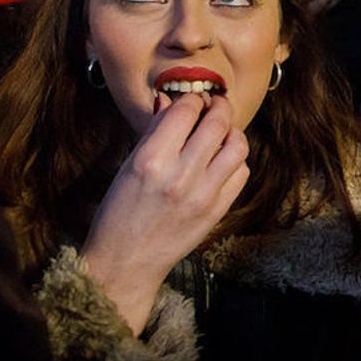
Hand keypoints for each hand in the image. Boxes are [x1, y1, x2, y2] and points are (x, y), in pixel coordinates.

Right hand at [81, 93, 249, 335]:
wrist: (126, 262)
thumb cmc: (119, 211)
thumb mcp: (128, 166)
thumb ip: (153, 132)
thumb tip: (169, 100)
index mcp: (151, 160)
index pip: (185, 111)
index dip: (192, 98)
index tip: (193, 98)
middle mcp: (181, 175)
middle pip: (217, 123)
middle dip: (219, 106)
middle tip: (215, 103)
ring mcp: (204, 194)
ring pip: (238, 146)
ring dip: (233, 132)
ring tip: (222, 130)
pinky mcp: (218, 210)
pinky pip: (241, 173)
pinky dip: (235, 160)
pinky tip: (222, 159)